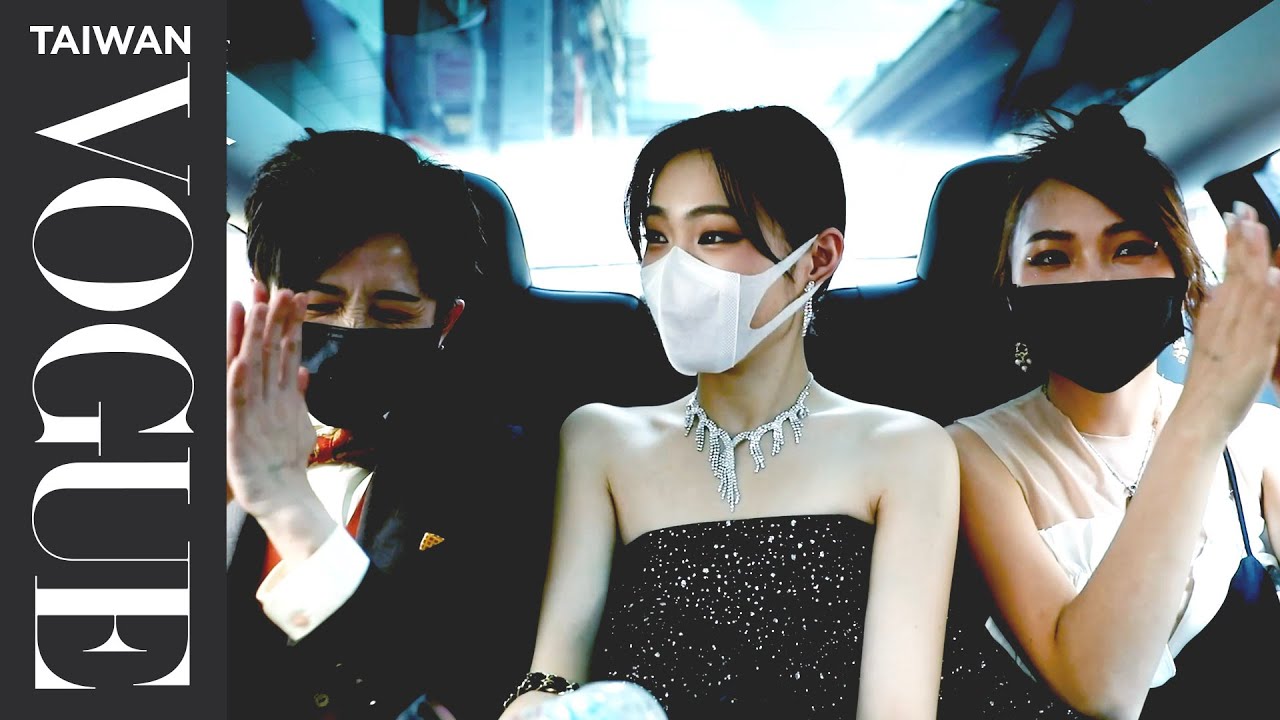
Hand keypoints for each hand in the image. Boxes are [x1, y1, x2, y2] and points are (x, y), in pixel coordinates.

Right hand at [226, 285, 317, 520]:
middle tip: (268, 286)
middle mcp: (258, 396)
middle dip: (267, 317)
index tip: (293, 295)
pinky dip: (239, 380)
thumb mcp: (294, 421)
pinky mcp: (236, 430)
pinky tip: (239, 359)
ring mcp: (246, 410)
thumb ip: (297, 394)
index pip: (281, 349)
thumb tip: (303, 370)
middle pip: (263, 349)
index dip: (287, 322)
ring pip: (249, 366)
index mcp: (273, 392)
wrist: (276, 496)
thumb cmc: (280, 459)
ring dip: (251, 337)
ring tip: (254, 308)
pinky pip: (237, 401)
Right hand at [1180, 202, 1279, 436]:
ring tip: (1256, 230)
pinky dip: (1267, 298)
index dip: (1231, 242)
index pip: (1225, 272)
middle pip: (1236, 274)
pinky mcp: (1255, 353)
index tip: (1235, 216)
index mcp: (1215, 318)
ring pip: (1250, 290)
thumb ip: (1213, 314)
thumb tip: (1216, 288)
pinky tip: (1270, 277)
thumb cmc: (1207, 385)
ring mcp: (1241, 336)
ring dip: (1254, 258)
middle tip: (1245, 211)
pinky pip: (1265, 321)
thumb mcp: (1206, 341)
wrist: (1200, 417)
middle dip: (1242, 241)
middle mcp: (1226, 322)